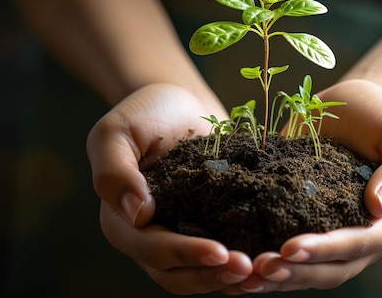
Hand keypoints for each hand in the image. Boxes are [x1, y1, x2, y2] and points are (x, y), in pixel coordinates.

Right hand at [86, 84, 252, 293]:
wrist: (179, 103)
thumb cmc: (144, 114)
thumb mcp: (116, 133)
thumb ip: (114, 172)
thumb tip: (137, 213)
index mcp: (122, 221)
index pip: (151, 249)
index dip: (184, 254)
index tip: (218, 251)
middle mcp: (150, 237)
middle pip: (176, 274)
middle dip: (211, 275)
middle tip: (247, 267)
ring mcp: (181, 236)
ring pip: (200, 274)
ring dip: (228, 278)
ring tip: (261, 272)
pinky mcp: (209, 228)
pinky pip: (221, 258)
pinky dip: (241, 265)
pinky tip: (268, 262)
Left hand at [226, 79, 381, 292]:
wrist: (350, 106)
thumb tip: (378, 207)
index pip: (360, 244)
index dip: (326, 250)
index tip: (290, 248)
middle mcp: (364, 236)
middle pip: (333, 268)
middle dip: (297, 270)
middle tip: (261, 267)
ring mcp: (334, 234)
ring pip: (310, 270)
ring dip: (280, 276)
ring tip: (248, 275)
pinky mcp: (307, 225)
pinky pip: (292, 255)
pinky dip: (272, 264)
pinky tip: (244, 268)